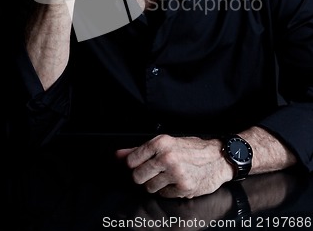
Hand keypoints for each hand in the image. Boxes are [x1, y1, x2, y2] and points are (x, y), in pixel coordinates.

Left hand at [115, 134, 232, 198]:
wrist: (218, 158)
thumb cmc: (193, 149)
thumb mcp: (166, 143)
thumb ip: (139, 149)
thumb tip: (118, 155)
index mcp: (160, 142)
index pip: (131, 160)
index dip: (134, 164)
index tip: (139, 164)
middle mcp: (166, 157)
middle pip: (137, 176)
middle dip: (143, 176)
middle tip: (155, 170)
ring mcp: (174, 173)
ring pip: (149, 187)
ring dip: (156, 184)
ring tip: (168, 175)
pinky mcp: (183, 187)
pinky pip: (164, 195)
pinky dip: (169, 190)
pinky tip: (177, 181)